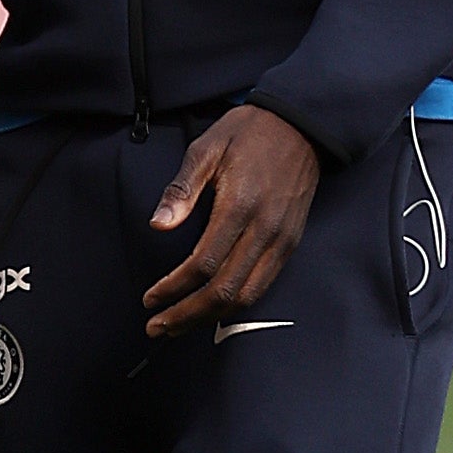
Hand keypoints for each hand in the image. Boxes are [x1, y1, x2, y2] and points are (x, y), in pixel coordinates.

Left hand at [146, 104, 322, 341]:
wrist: (302, 125)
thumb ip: (181, 190)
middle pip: (224, 291)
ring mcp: (282, 239)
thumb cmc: (249, 133)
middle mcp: (265, 230)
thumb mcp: (207, 149)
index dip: (173, 288)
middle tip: (157, 327)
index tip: (150, 298)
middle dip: (187, 315)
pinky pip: (263, 284)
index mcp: (240, 206)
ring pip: (247, 296)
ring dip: (210, 317)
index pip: (203, 264)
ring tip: (180, 325)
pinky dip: (236, 304)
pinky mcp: (290, 242)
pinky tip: (213, 308)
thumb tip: (158, 226)